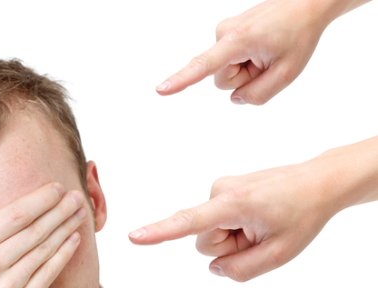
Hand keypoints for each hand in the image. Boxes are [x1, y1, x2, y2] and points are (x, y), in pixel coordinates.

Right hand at [0, 171, 85, 287]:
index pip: (13, 215)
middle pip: (33, 229)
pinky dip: (63, 255)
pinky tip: (74, 240)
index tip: (54, 187)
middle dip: (58, 209)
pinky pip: (47, 275)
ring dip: (65, 228)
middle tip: (75, 194)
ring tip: (79, 212)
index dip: (39, 199)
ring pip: (44, 250)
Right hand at [128, 160, 339, 280]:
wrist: (317, 183)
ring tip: (262, 224)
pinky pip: (218, 222)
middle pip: (204, 241)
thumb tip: (214, 267)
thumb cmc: (302, 215)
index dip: (159, 232)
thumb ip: (241, 270)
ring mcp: (219, 188)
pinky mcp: (221, 190)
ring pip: (211, 233)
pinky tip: (258, 217)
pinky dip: (236, 227)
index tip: (134, 237)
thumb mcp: (279, 255)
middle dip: (229, 247)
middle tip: (261, 235)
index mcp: (233, 204)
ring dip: (234, 237)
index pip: (189, 223)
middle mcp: (219, 191)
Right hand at [155, 0, 362, 103]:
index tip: (160, 90)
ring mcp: (223, 31)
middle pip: (223, 80)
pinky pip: (230, 61)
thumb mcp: (287, 74)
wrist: (306, 5)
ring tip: (267, 51)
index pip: (204, 66)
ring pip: (226, 71)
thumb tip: (235, 98)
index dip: (181, 80)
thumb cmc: (298, 36)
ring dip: (247, 69)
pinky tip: (262, 46)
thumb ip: (258, 95)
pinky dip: (246, 60)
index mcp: (238, 41)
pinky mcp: (225, 33)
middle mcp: (223, 33)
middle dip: (245, 77)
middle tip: (270, 60)